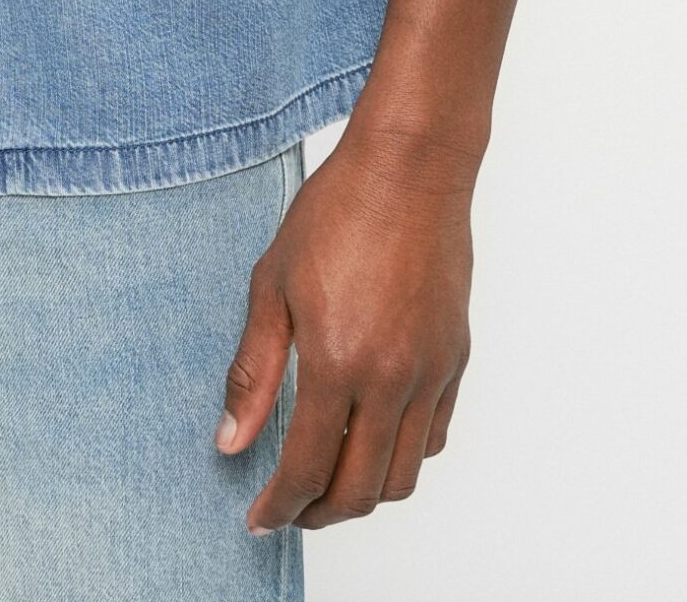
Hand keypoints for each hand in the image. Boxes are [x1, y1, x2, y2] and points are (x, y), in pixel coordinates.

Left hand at [217, 124, 474, 533]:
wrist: (409, 168)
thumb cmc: (337, 211)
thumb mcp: (272, 285)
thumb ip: (253, 373)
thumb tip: (231, 441)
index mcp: (338, 362)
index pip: (308, 468)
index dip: (280, 505)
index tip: (260, 518)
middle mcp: (392, 379)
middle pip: (360, 491)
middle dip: (319, 514)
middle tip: (290, 509)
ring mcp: (431, 372)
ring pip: (403, 476)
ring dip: (363, 494)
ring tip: (329, 480)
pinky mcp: (455, 358)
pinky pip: (434, 437)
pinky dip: (403, 456)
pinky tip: (373, 438)